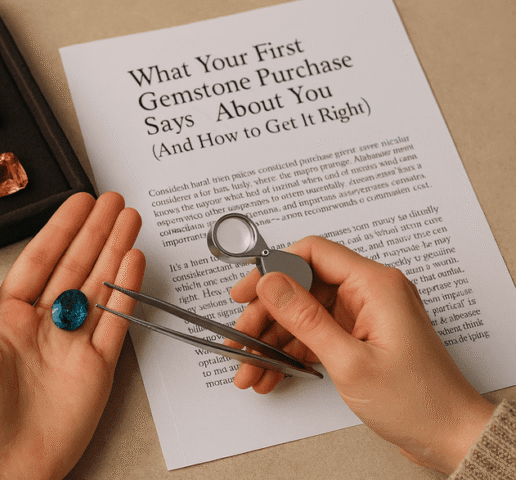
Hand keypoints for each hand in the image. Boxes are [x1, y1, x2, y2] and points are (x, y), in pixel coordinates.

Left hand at [0, 192, 144, 479]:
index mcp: (6, 318)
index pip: (40, 260)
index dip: (61, 229)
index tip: (78, 203)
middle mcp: (43, 326)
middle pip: (75, 266)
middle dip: (95, 232)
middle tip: (113, 201)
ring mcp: (72, 345)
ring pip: (100, 286)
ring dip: (115, 252)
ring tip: (130, 220)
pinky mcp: (97, 369)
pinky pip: (116, 321)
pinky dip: (127, 291)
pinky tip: (133, 262)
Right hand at [228, 236, 494, 473]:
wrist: (449, 436)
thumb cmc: (418, 401)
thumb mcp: (349, 360)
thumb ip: (305, 318)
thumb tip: (271, 283)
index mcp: (375, 285)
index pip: (313, 254)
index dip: (273, 268)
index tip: (247, 291)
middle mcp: (370, 293)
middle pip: (302, 287)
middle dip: (267, 315)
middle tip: (242, 339)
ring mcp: (365, 316)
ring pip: (304, 314)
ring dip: (274, 340)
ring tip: (250, 366)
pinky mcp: (360, 337)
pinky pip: (315, 335)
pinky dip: (292, 353)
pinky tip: (272, 373)